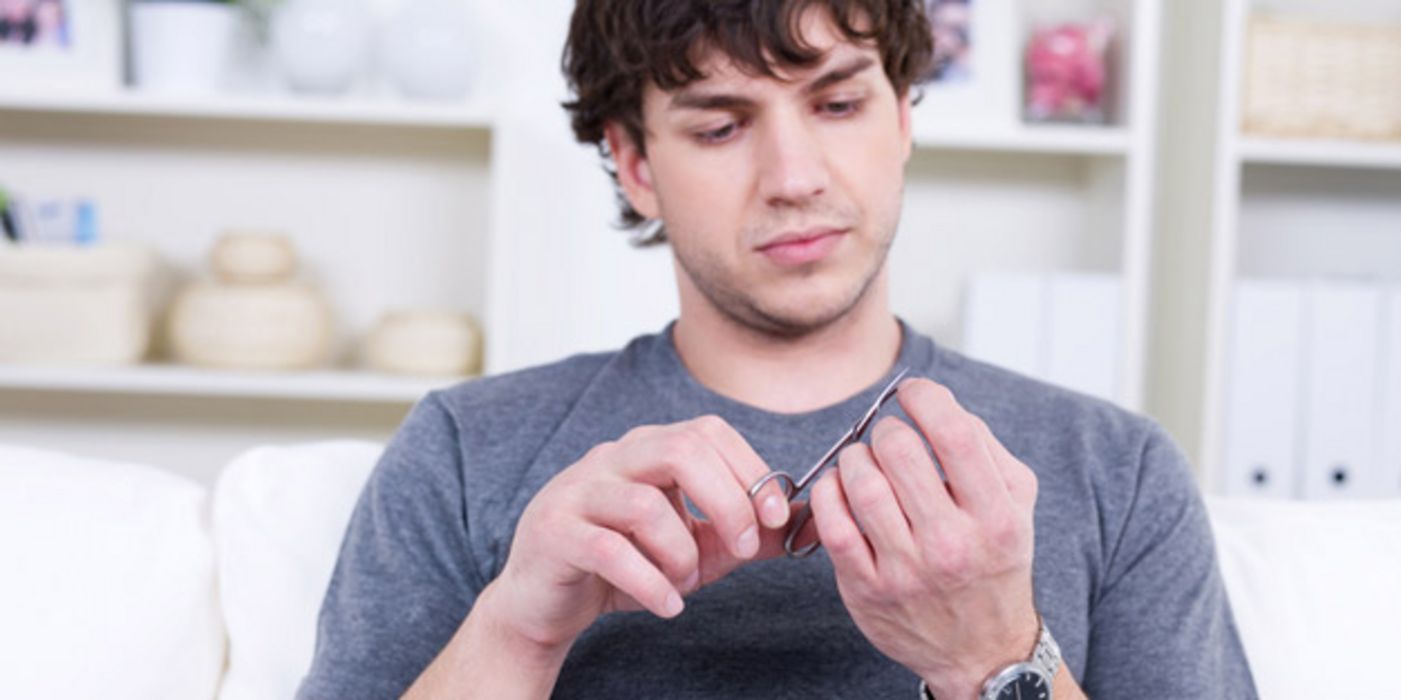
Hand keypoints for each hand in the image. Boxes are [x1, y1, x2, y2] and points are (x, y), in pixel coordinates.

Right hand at [485, 415, 791, 651]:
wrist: (543, 602)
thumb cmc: (621, 567)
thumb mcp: (694, 549)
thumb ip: (743, 534)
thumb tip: (802, 522)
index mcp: (647, 449)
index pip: (707, 431)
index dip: (749, 470)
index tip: (773, 517)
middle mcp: (611, 459)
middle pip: (680, 450)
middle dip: (726, 502)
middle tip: (743, 548)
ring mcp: (577, 492)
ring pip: (646, 506)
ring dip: (682, 554)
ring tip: (685, 584)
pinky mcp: (554, 533)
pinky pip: (610, 551)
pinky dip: (650, 583)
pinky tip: (667, 604)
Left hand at [808, 378, 1040, 698]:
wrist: (982, 650)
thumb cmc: (994, 562)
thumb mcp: (1015, 505)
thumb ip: (985, 448)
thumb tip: (939, 404)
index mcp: (995, 517)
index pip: (955, 434)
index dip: (926, 397)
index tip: (913, 393)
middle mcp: (952, 544)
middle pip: (899, 452)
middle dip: (887, 430)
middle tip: (889, 438)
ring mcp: (906, 570)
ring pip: (861, 483)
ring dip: (855, 458)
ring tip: (864, 462)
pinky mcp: (867, 588)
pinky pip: (832, 524)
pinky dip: (829, 492)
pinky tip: (840, 488)